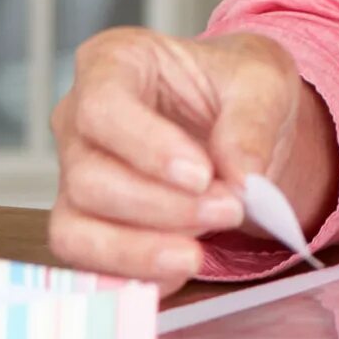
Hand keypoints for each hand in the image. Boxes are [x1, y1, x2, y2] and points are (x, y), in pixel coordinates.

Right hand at [48, 28, 324, 290]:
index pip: (103, 107)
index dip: (146, 147)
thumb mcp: (263, 80)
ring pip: (76, 229)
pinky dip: (133, 276)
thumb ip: (252, 121)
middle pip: (90, 178)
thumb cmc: (237, 85)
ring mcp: (75, 177)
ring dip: (141, 250)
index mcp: (113, 63)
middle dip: (162, 206)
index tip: (202, 175)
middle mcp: (79, 120)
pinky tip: (182, 269)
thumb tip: (244, 179)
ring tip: (201, 253)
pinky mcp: (86, 224)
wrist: (239, 119)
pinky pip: (89, 264)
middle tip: (229, 209)